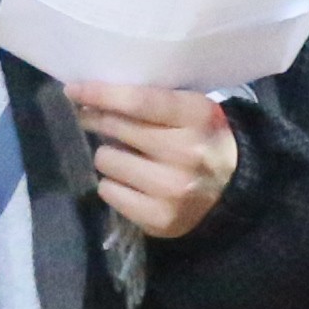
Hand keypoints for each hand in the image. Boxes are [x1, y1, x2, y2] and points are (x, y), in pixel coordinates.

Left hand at [70, 81, 240, 242]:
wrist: (235, 190)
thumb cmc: (203, 139)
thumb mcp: (191, 110)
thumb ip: (153, 101)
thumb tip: (94, 98)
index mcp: (197, 117)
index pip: (139, 101)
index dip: (100, 94)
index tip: (73, 90)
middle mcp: (185, 153)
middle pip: (116, 129)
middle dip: (97, 120)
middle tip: (90, 117)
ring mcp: (171, 189)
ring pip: (106, 160)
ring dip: (111, 156)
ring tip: (128, 158)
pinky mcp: (158, 218)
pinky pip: (108, 192)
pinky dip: (114, 184)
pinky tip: (131, 182)